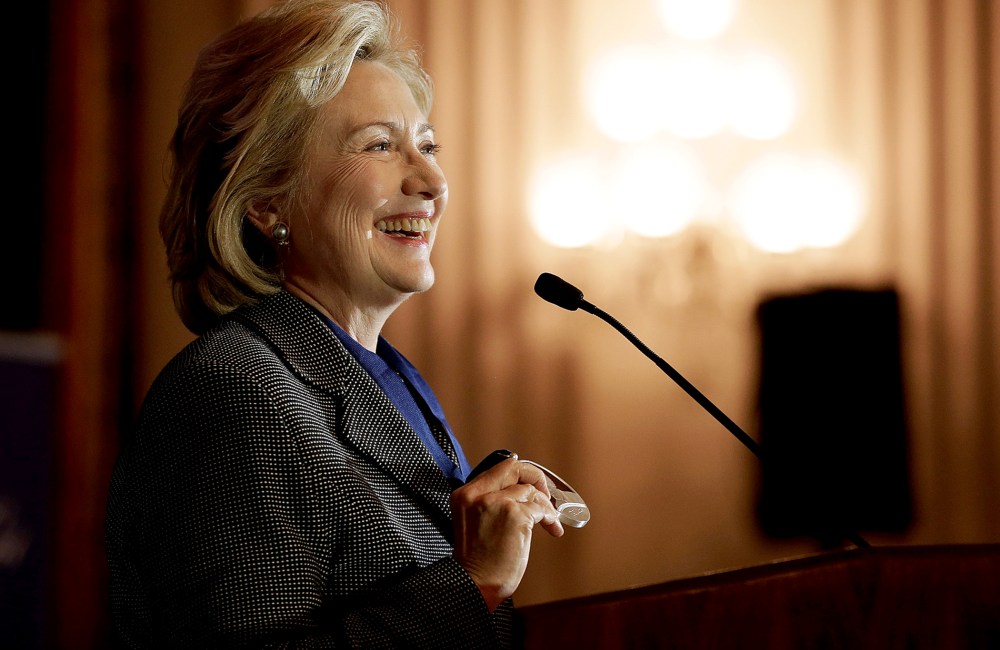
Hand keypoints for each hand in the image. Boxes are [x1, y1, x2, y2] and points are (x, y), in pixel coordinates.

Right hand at [451, 458, 563, 610]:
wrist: (475, 584)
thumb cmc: (478, 561)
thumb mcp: (474, 521)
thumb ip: (489, 501)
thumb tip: (519, 490)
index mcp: (465, 494)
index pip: (497, 469)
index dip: (519, 474)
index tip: (530, 484)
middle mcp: (478, 494)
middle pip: (514, 468)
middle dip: (536, 476)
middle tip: (546, 492)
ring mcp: (497, 502)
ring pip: (530, 490)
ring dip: (545, 506)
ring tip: (549, 520)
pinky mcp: (515, 515)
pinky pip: (541, 509)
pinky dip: (550, 518)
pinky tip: (552, 528)